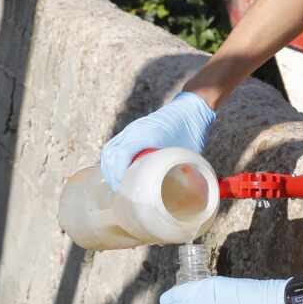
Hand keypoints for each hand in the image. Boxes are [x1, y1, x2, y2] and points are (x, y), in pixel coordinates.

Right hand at [101, 91, 215, 189]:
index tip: (122, 189)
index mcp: (147, 134)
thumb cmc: (192, 129)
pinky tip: (117, 172)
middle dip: (112, 174)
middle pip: (111, 153)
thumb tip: (183, 196)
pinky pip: (115, 145)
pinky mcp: (134, 130)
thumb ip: (183, 171)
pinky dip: (112, 160)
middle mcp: (136, 130)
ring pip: (110, 149)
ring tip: (116, 185)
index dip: (118, 173)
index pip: (122, 154)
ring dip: (109, 167)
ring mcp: (133, 129)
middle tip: (119, 193)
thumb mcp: (189, 152)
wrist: (192, 107)